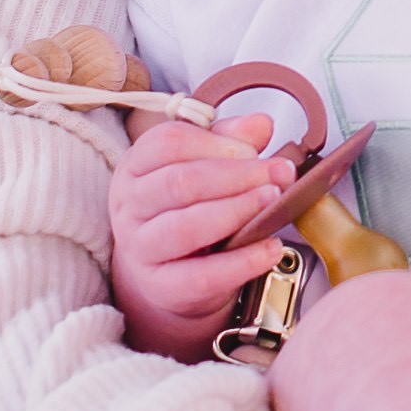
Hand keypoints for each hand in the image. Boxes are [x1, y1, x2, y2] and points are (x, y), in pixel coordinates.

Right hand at [107, 114, 291, 356]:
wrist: (167, 270)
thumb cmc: (187, 207)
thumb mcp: (204, 165)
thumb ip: (231, 140)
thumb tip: (261, 123)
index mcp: (136, 165)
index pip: (168, 143)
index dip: (217, 143)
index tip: (255, 150)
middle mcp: (130, 205)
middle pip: (180, 182)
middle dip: (237, 176)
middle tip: (279, 174)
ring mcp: (140, 248)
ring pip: (185, 228)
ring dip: (236, 212)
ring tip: (273, 202)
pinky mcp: (162, 287)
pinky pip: (201, 276)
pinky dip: (241, 263)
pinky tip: (270, 249)